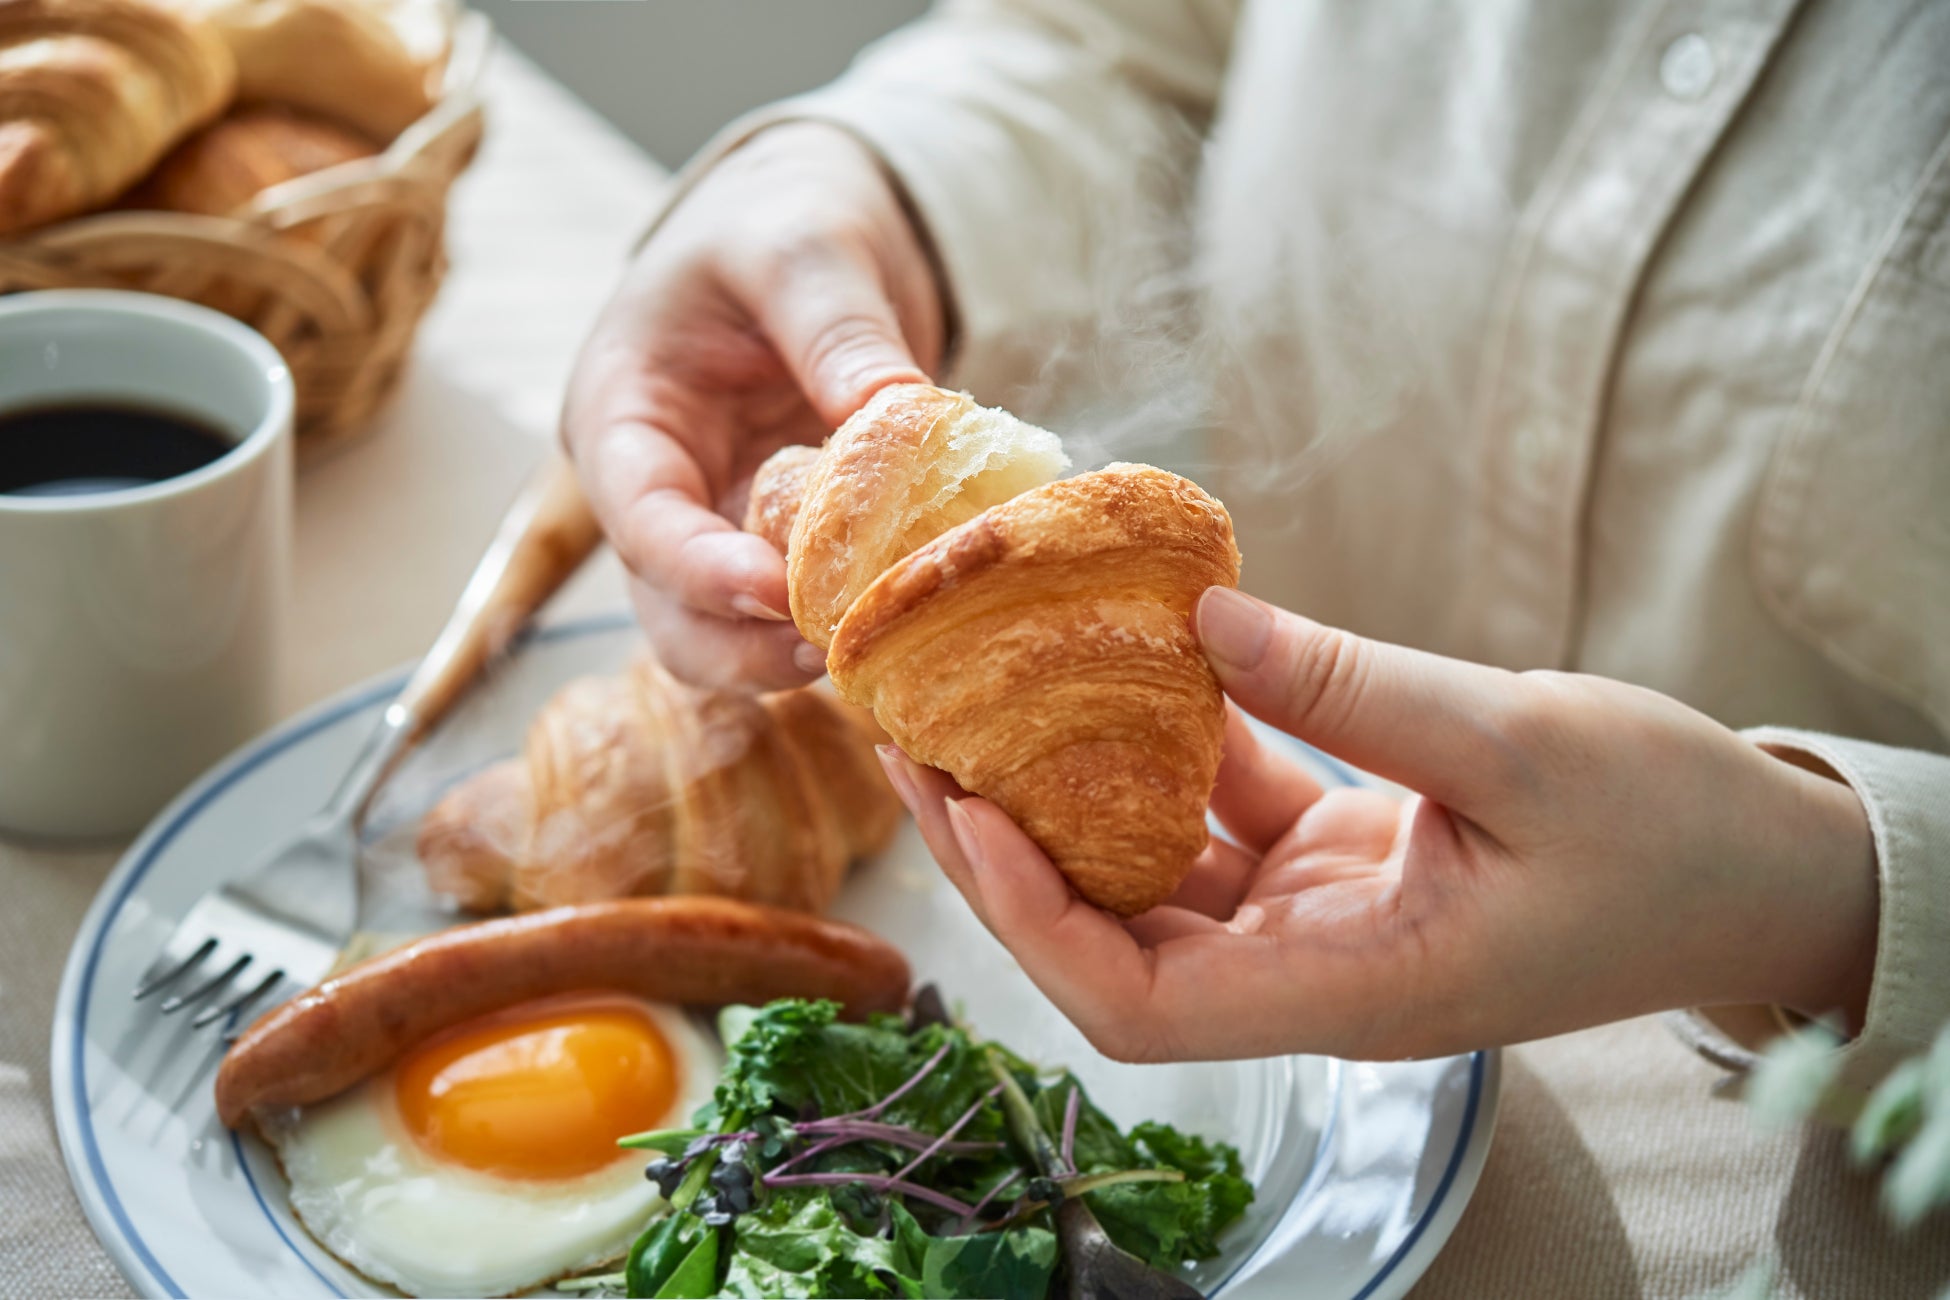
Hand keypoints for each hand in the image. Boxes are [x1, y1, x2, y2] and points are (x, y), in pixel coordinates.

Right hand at [561, 122, 945, 688]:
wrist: (810, 220)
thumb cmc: (777, 217)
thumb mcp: (803, 246)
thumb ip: (837, 325)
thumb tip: (897, 412)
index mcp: (622, 413)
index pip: (639, 519)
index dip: (701, 572)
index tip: (779, 596)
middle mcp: (655, 489)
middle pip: (671, 614)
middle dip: (747, 645)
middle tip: (841, 644)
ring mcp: (716, 523)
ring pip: (729, 637)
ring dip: (794, 653)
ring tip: (876, 640)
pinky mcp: (779, 541)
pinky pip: (797, 610)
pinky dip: (843, 622)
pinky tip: (901, 612)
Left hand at [877, 588, 1879, 1062]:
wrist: (1766, 874)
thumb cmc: (1674, 838)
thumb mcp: (1524, 747)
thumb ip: (1358, 688)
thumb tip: (1200, 618)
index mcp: (1351, 989)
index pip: (1136, 1001)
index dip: (1029, 918)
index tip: (965, 807)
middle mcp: (1314, 970)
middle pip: (1112, 938)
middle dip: (1006, 849)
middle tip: (919, 732)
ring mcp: (1322, 919)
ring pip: (1155, 872)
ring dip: (1070, 794)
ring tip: (981, 694)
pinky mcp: (1341, 862)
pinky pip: (1225, 814)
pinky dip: (1173, 747)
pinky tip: (1131, 663)